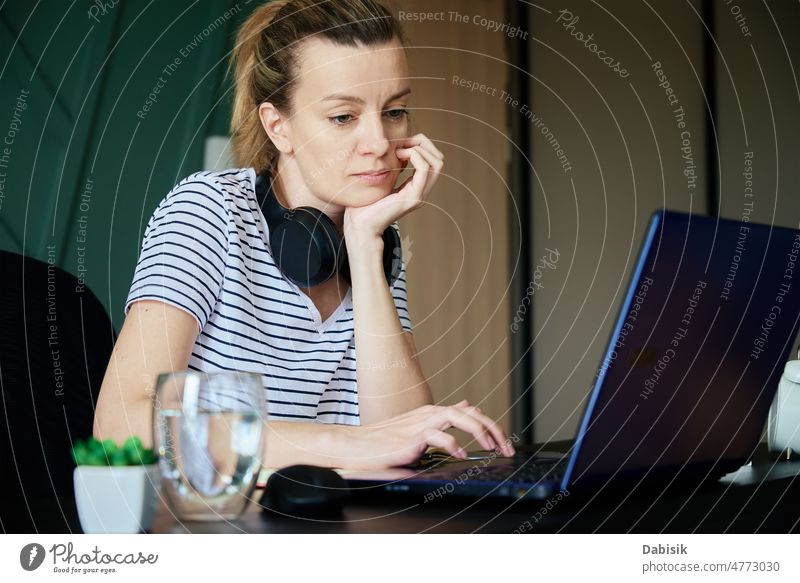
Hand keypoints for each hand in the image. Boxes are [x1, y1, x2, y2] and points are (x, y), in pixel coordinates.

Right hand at [342, 400, 514, 469]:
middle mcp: (430, 414)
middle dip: (494, 429)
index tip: (503, 443)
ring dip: (480, 432)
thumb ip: (440, 424)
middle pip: (472, 413)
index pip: (470, 412)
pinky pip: (439, 436)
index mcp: (433, 414)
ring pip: (460, 417)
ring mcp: (422, 423)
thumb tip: (464, 412)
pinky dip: (454, 445)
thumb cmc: (383, 443)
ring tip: (492, 447)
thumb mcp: (417, 432)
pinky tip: (461, 455)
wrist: (356, 446)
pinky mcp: (413, 437)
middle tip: (507, 449)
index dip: (490, 426)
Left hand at [343, 133, 443, 239]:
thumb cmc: (366, 204)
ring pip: (436, 163)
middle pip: (439, 160)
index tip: (403, 142)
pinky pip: (424, 169)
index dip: (421, 146)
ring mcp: (419, 195)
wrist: (360, 225)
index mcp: (416, 188)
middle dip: (424, 144)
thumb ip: (394, 168)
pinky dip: (415, 156)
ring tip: (400, 149)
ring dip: (419, 149)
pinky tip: (400, 155)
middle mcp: (422, 192)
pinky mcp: (413, 197)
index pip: (433, 161)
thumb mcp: (383, 180)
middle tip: (404, 142)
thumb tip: (399, 148)